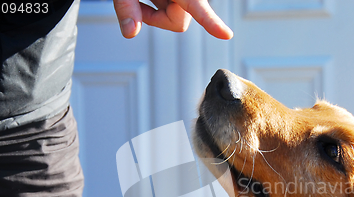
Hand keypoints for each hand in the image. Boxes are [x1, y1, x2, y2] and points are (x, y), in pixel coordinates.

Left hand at [113, 0, 233, 39]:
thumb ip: (126, 6)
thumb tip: (130, 32)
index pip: (197, 8)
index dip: (212, 23)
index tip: (227, 34)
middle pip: (180, 22)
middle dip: (158, 19)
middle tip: (137, 5)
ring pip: (176, 18)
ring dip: (156, 12)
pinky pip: (173, 11)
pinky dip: (158, 8)